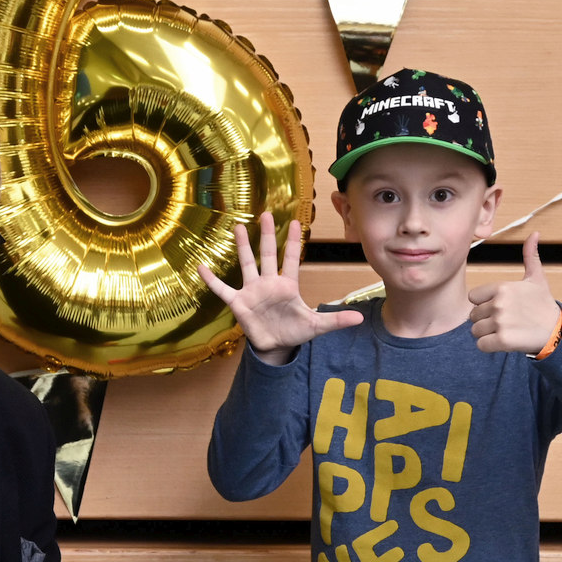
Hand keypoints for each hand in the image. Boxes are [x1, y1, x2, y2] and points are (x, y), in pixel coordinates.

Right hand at [197, 213, 363, 365]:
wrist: (275, 347)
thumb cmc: (294, 332)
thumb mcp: (317, 326)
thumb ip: (336, 320)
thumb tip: (360, 317)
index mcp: (288, 286)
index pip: (291, 259)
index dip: (293, 242)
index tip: (296, 221)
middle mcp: (269, 283)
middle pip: (268, 255)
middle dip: (267, 235)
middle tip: (265, 214)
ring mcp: (252, 291)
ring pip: (246, 264)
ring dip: (243, 247)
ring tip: (238, 227)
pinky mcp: (238, 303)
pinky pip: (223, 290)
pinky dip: (212, 280)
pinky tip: (201, 267)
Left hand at [466, 231, 560, 353]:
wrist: (556, 331)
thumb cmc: (544, 304)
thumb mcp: (537, 278)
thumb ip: (530, 256)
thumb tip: (535, 234)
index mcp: (502, 288)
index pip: (473, 298)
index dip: (483, 304)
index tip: (498, 307)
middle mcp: (499, 304)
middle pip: (473, 315)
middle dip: (485, 320)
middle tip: (504, 321)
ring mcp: (500, 322)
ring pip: (475, 331)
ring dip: (486, 334)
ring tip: (504, 331)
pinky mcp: (503, 340)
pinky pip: (481, 345)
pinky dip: (489, 346)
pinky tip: (503, 342)